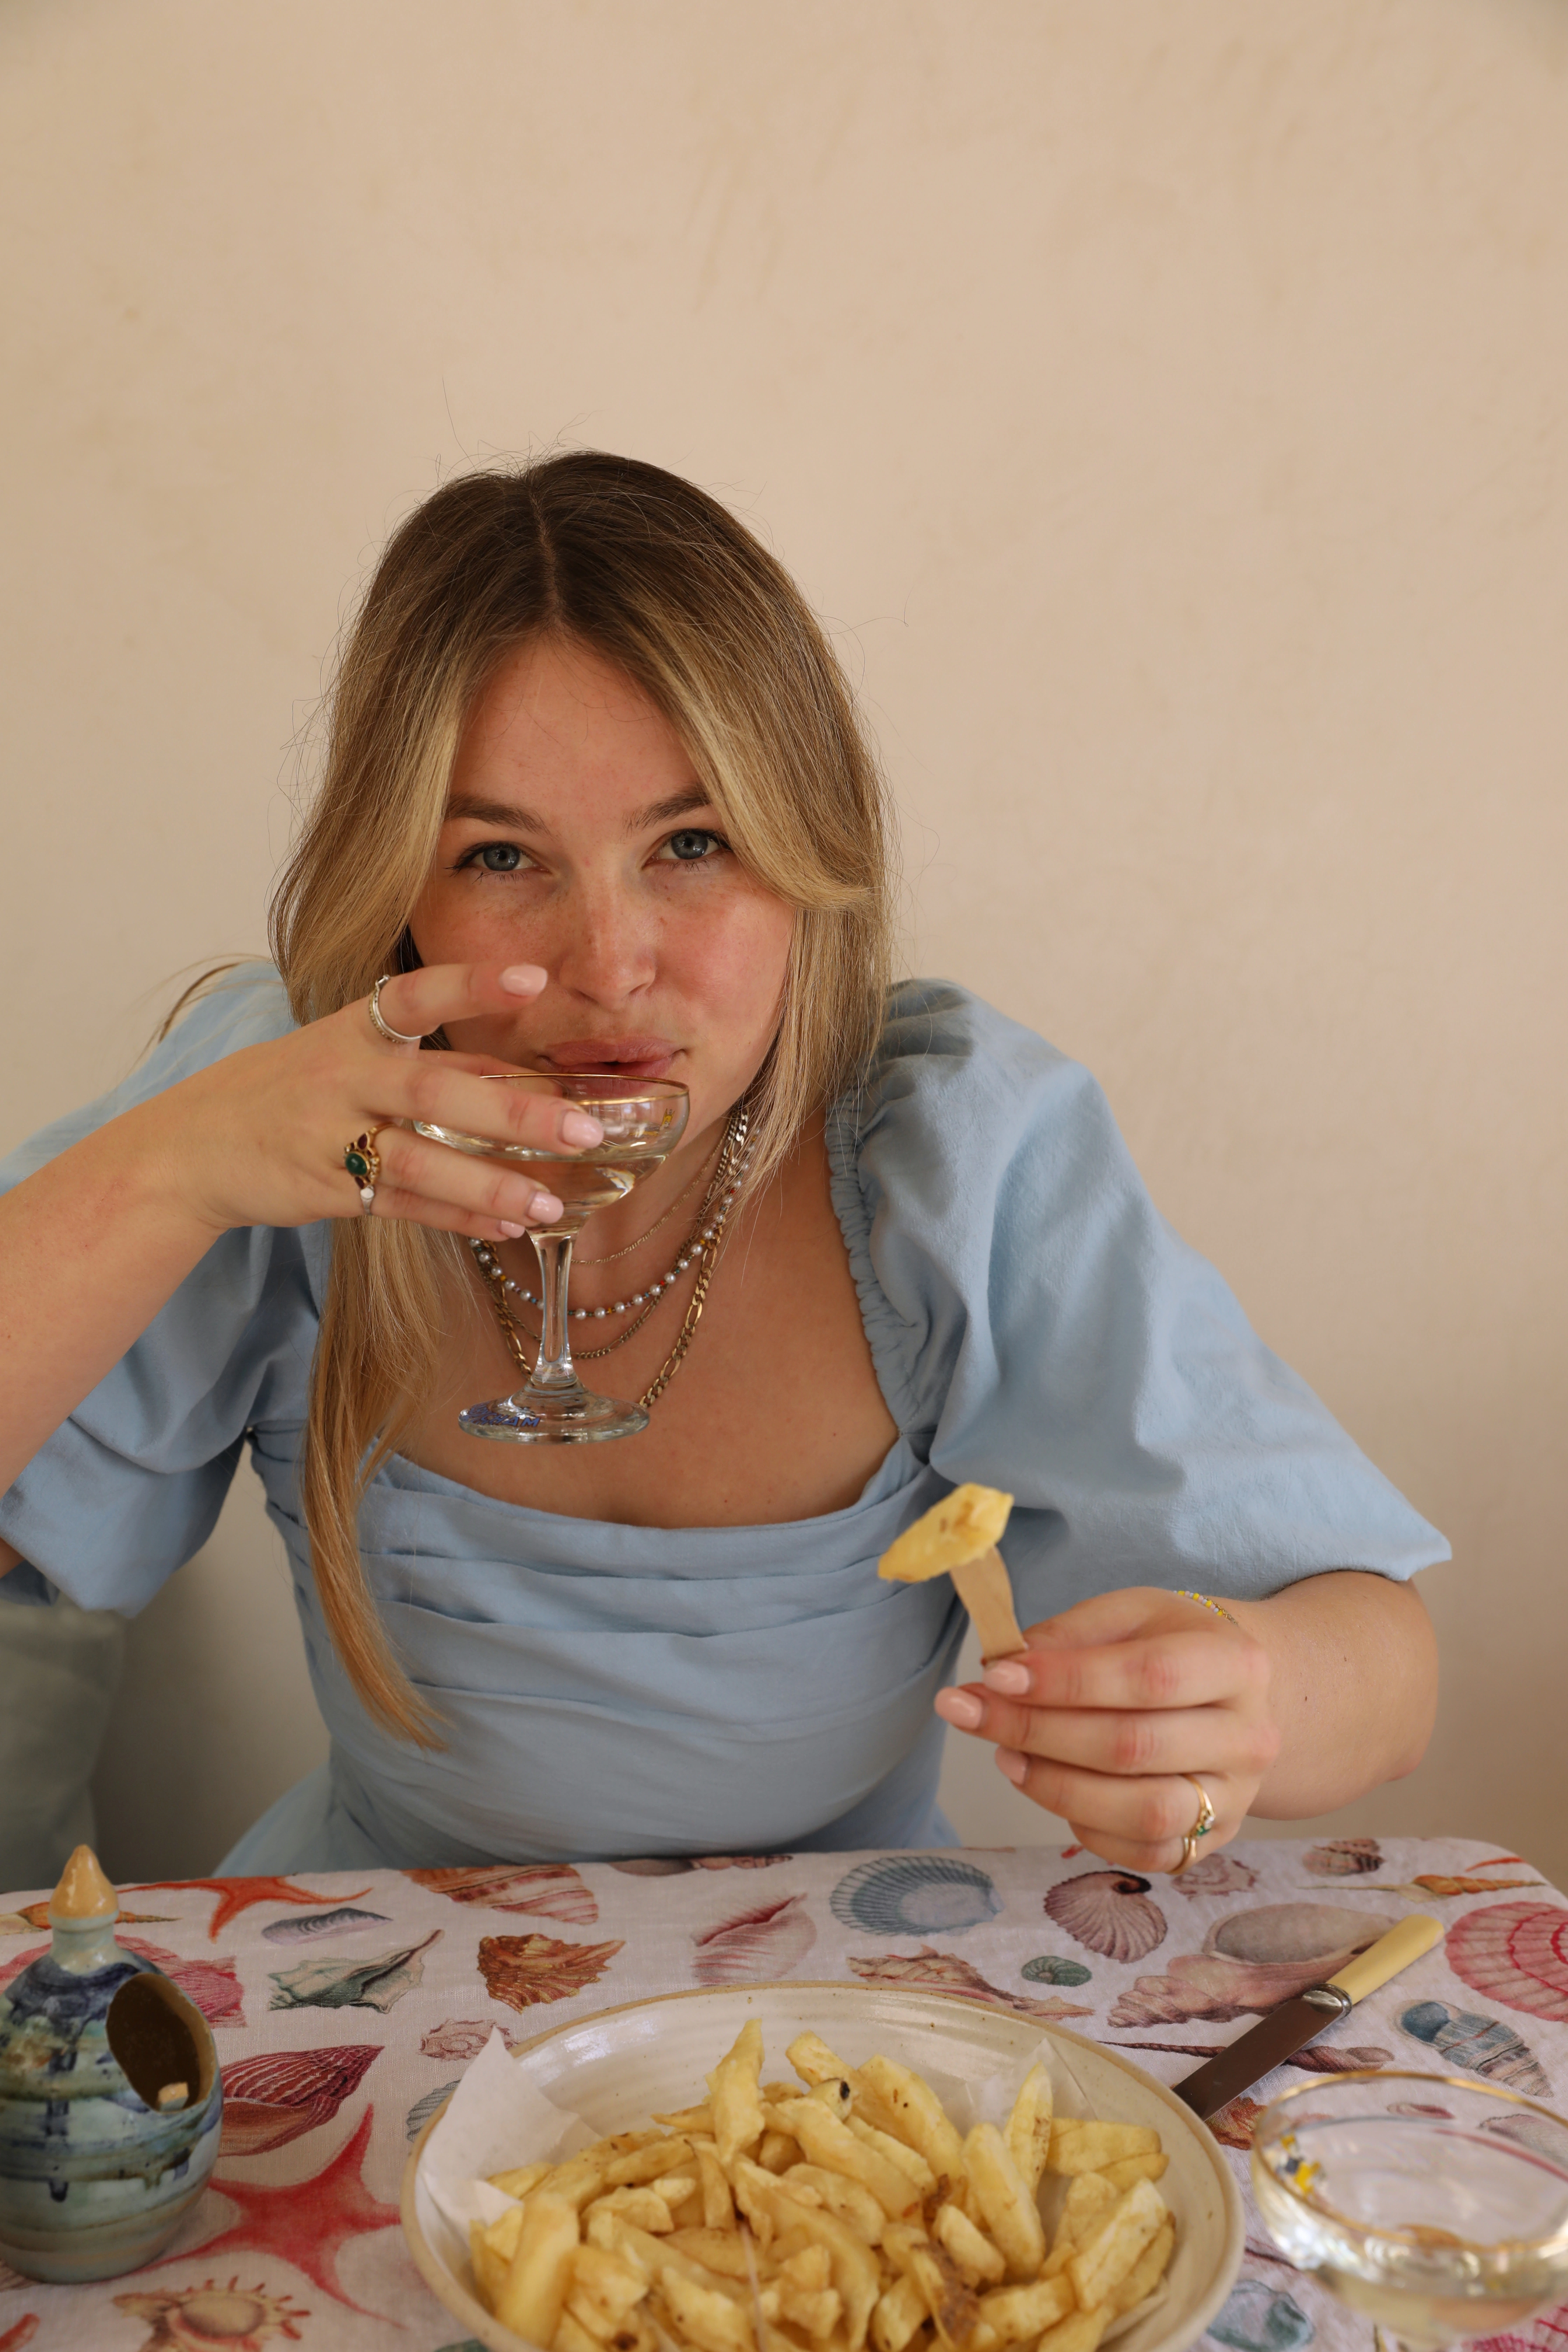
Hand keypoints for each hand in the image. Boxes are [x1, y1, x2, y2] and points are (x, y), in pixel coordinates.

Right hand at [141, 963, 606, 1240]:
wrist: (192, 1147)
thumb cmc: (289, 1090)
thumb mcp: (344, 1053)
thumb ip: (424, 1061)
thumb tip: (510, 1075)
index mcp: (352, 1030)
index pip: (416, 996)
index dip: (472, 984)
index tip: (533, 979)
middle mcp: (343, 1078)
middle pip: (435, 1091)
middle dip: (514, 1114)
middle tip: (584, 1131)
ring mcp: (331, 1137)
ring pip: (422, 1161)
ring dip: (491, 1186)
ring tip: (551, 1205)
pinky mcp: (327, 1191)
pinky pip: (404, 1205)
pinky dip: (458, 1219)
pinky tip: (508, 1229)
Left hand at [932, 1587, 1281, 1873]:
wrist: (1231, 1695)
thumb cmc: (1170, 1645)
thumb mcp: (1130, 1613)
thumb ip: (1071, 1634)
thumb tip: (1003, 1667)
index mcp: (1235, 1663)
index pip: (1148, 1677)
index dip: (1066, 1681)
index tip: (996, 1676)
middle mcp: (1248, 1737)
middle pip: (1134, 1747)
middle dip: (1038, 1731)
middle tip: (972, 1712)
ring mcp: (1235, 1798)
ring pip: (1142, 1812)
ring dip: (1056, 1786)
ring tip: (1004, 1755)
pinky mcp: (1214, 1841)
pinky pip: (1144, 1852)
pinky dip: (1084, 1825)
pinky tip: (1045, 1787)